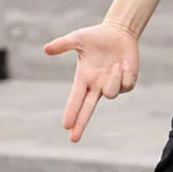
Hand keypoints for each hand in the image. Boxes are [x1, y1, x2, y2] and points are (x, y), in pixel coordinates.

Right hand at [43, 21, 139, 142]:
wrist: (119, 32)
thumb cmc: (97, 36)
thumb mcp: (78, 38)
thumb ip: (63, 44)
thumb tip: (45, 49)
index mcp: (84, 78)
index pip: (76, 98)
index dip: (71, 111)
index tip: (65, 125)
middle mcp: (96, 85)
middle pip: (87, 109)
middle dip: (81, 124)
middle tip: (73, 139)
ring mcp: (111, 84)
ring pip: (111, 94)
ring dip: (114, 80)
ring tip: (116, 64)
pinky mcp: (126, 81)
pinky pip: (126, 85)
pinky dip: (126, 74)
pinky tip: (125, 63)